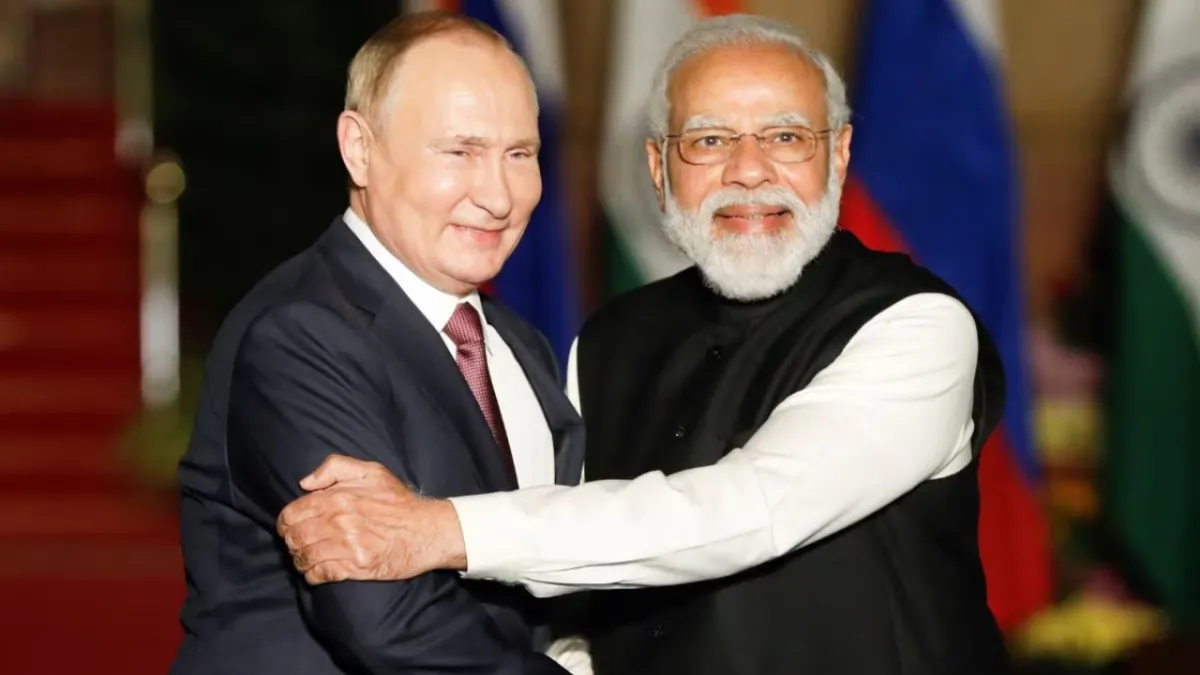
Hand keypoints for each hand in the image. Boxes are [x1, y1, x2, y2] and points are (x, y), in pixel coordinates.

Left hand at [277, 454, 466, 584]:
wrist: (427, 530)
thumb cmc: (398, 501)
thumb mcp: (371, 471)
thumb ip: (335, 467)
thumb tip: (305, 483)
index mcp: (337, 498)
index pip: (291, 515)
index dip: (286, 523)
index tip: (291, 527)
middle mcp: (338, 522)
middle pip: (294, 538)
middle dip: (292, 542)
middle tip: (300, 544)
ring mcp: (346, 546)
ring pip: (304, 558)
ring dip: (301, 560)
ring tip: (307, 558)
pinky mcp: (356, 567)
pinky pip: (320, 575)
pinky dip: (313, 575)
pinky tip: (317, 572)